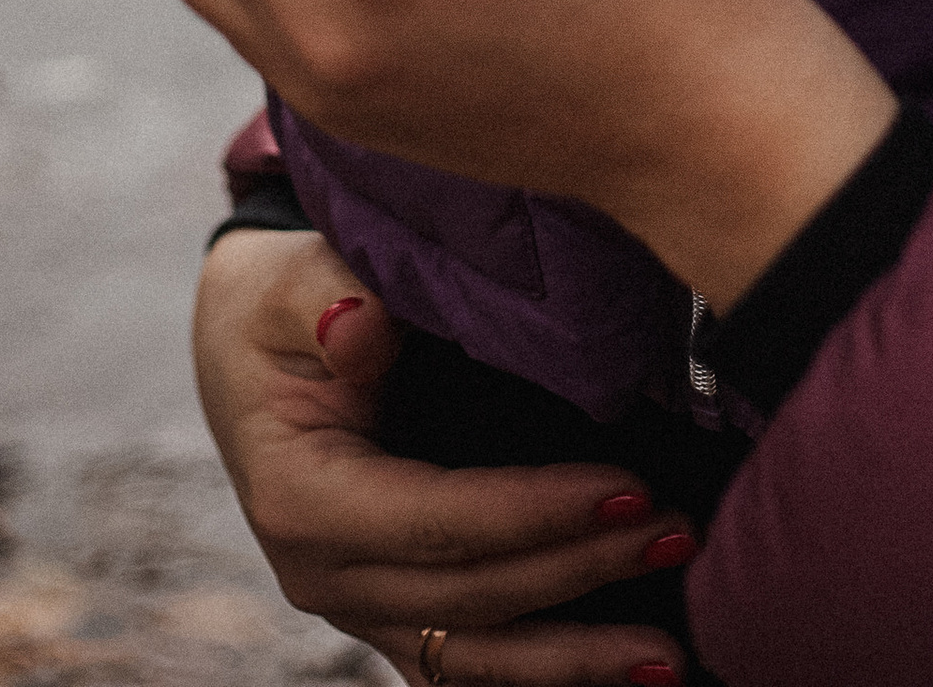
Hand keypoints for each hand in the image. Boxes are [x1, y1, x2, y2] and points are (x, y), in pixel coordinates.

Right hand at [194, 227, 695, 685]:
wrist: (251, 352)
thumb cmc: (278, 310)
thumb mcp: (286, 284)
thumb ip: (324, 297)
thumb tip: (363, 328)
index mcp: (303, 499)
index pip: (438, 520)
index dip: (534, 514)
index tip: (628, 487)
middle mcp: (326, 577)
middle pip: (474, 593)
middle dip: (583, 568)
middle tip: (680, 529)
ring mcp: (360, 611)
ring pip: (479, 658)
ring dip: (577, 658)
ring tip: (669, 650)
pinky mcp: (391, 621)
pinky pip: (470, 666)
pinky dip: (541, 678)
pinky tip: (617, 679)